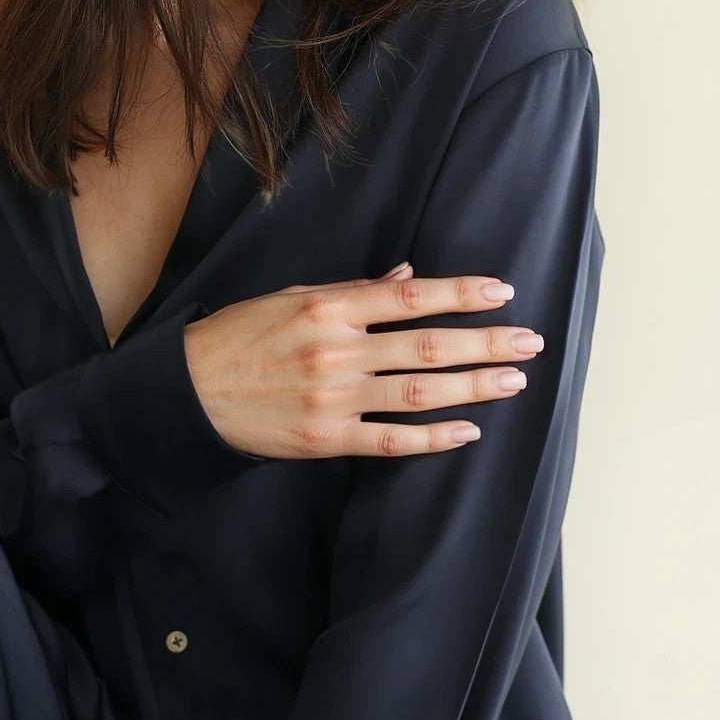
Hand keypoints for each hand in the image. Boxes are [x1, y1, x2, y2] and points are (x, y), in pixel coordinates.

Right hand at [183, 260, 544, 460]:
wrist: (189, 393)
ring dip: (473, 386)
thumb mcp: (292, 298)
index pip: (412, 298)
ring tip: (513, 380)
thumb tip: (410, 279)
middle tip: (530, 342)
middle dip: (486, 343)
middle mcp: (337, 351)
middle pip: (428, 346)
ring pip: (419, 392)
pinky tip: (468, 431)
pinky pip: (389, 440)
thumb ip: (354, 292)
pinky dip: (432, 438)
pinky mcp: (326, 439)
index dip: (462, 294)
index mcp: (329, 308)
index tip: (504, 292)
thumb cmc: (239, 338)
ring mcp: (334, 398)